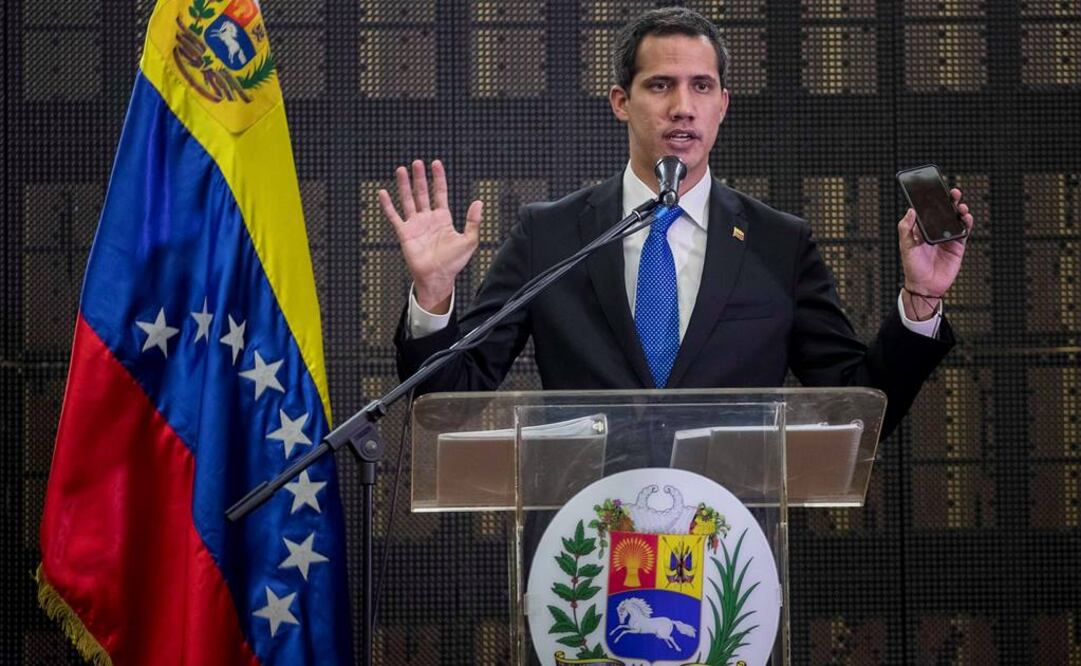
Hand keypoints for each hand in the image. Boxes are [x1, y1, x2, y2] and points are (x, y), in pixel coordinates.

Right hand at [378, 160, 482, 313]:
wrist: (438, 277)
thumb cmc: (454, 263)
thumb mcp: (469, 240)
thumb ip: (473, 221)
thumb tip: (478, 202)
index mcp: (443, 218)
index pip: (440, 193)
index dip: (438, 178)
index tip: (436, 164)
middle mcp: (428, 218)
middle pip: (423, 192)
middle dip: (420, 177)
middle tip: (417, 162)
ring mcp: (415, 225)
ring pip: (408, 200)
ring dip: (404, 185)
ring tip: (401, 169)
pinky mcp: (404, 233)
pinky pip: (394, 216)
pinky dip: (388, 205)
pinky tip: (383, 193)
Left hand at [898, 188, 974, 319]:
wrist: (925, 286)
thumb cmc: (912, 267)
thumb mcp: (906, 246)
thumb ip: (906, 228)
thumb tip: (910, 210)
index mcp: (922, 229)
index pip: (929, 210)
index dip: (933, 200)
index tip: (937, 189)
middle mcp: (936, 231)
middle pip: (945, 212)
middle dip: (950, 201)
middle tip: (953, 193)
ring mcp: (947, 238)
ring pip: (956, 219)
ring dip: (960, 210)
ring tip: (960, 206)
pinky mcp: (957, 246)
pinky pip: (964, 231)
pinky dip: (967, 223)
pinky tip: (966, 217)